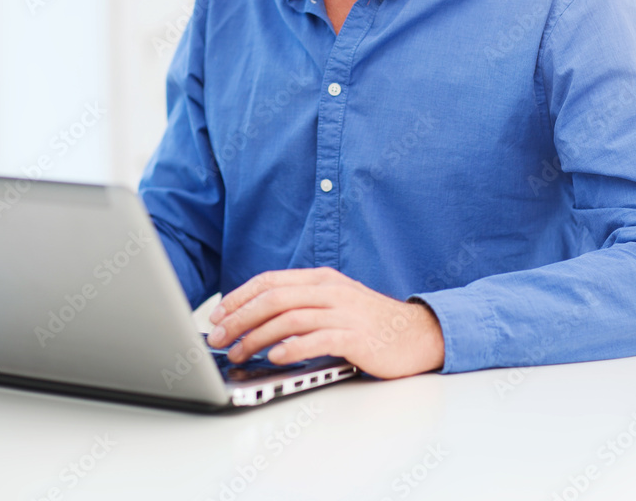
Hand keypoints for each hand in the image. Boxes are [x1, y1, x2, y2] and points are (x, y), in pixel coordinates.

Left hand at [206, 266, 444, 378]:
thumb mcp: (335, 302)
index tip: (217, 314)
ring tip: (240, 352)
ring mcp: (344, 312)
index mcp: (322, 279)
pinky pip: (318, 339)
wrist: (418, 334)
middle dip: (240, 317)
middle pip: (275, 298)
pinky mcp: (356, 336)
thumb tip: (257, 319)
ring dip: (259, 336)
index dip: (239, 296)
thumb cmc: (370, 322)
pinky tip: (277, 357)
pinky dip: (294, 348)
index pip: (270, 280)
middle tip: (218, 336)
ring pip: (290, 318)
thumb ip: (302, 304)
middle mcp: (330, 290)